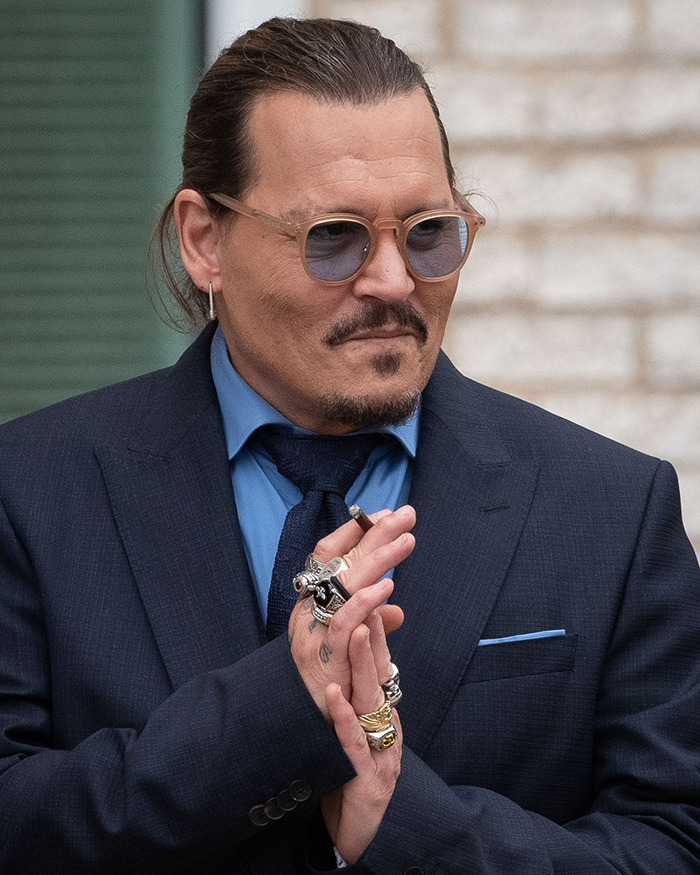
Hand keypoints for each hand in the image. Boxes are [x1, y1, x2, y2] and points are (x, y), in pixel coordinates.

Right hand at [288, 505, 414, 717]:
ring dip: (378, 561)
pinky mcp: (324, 658)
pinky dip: (364, 603)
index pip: (329, 555)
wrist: (303, 728)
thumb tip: (394, 607)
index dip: (356, 531)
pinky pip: (342, 624)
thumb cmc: (329, 681)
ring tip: (407, 541)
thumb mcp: (351, 645)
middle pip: (341, 561)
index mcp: (311, 602)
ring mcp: (313, 633)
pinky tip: (388, 587)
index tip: (384, 513)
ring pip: (343, 586)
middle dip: (375, 534)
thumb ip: (370, 622)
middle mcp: (307, 611)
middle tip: (407, 513)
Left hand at [322, 611, 401, 863]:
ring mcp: (380, 755)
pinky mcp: (368, 780)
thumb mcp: (355, 738)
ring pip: (371, 703)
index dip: (377, 635)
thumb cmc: (350, 783)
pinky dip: (343, 717)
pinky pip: (352, 742)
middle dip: (375, 639)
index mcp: (382, 720)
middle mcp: (386, 731)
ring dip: (364, 666)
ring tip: (357, 633)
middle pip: (381, 678)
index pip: (381, 670)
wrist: (356, 838)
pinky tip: (335, 694)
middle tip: (371, 604)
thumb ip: (356, 703)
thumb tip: (352, 666)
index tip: (371, 601)